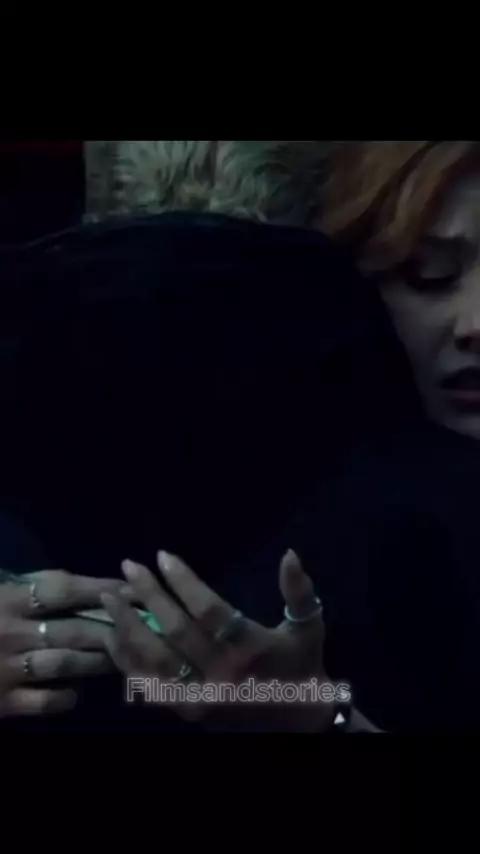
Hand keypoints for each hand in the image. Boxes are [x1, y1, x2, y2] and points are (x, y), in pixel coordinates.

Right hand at [0, 569, 130, 717]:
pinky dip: (64, 698)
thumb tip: (82, 586)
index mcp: (9, 599)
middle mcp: (12, 632)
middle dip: (112, 629)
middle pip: (73, 628)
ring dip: (97, 661)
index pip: (63, 590)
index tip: (133, 589)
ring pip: (65, 663)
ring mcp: (8, 668)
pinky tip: (76, 695)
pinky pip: (43, 701)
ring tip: (120, 661)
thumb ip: (29, 587)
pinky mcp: (3, 701)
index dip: (101, 588)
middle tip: (143, 631)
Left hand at [101, 550, 346, 730]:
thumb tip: (290, 553)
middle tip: (130, 565)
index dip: (184, 581)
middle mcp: (222, 674)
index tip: (163, 556)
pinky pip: (147, 685)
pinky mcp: (186, 711)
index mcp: (250, 649)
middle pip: (176, 631)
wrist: (298, 723)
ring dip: (127, 626)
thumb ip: (298, 591)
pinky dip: (125, 660)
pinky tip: (111, 635)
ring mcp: (200, 696)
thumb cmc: (301, 666)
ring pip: (154, 660)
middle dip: (149, 595)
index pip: (209, 611)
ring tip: (110, 596)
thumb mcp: (308, 627)